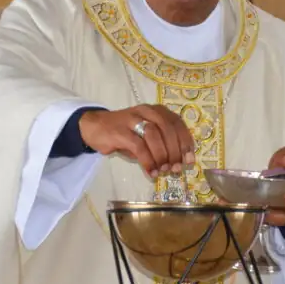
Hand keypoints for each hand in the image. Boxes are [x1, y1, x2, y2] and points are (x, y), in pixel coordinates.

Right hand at [79, 105, 194, 177]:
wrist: (95, 127)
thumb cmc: (125, 133)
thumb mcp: (146, 134)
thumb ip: (162, 143)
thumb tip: (179, 163)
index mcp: (156, 110)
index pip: (177, 123)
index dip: (186, 142)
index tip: (189, 159)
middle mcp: (146, 111)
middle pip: (168, 129)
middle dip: (175, 151)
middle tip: (176, 168)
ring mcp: (132, 119)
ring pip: (154, 136)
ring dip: (162, 156)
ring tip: (164, 171)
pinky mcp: (120, 131)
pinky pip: (139, 147)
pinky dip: (148, 162)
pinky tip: (151, 172)